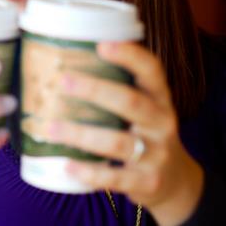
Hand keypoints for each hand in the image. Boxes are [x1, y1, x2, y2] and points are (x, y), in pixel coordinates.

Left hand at [40, 42, 202, 225]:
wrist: (175, 180)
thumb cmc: (145, 133)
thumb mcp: (143, 107)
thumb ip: (116, 87)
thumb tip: (61, 60)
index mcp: (159, 98)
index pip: (152, 71)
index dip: (129, 56)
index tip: (102, 45)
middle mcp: (161, 123)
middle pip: (131, 103)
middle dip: (95, 90)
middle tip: (63, 80)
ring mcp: (155, 153)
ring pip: (117, 142)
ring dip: (80, 133)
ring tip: (50, 127)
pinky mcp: (146, 182)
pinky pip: (115, 177)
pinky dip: (89, 172)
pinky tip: (66, 165)